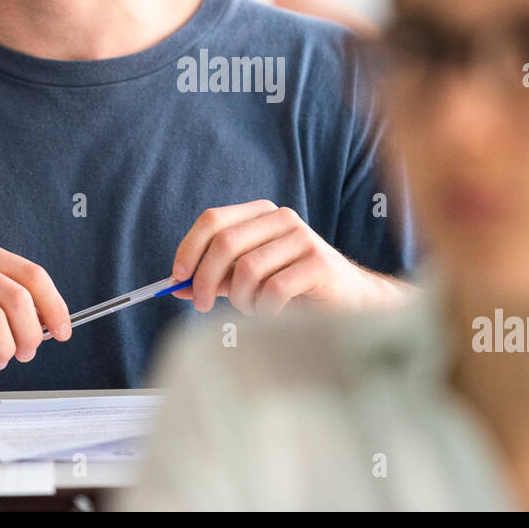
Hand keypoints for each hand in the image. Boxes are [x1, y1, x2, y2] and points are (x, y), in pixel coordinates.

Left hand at [170, 199, 390, 317]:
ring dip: (240, 299)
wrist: (350, 301)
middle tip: (201, 305)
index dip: (189, 248)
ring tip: (252, 309)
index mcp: (262, 215)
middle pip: (225, 242)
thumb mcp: (249, 279)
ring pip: (247, 269)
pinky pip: (273, 289)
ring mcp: (303, 238)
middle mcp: (282, 219)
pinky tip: (272, 313)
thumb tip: (178, 286)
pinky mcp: (319, 264)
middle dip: (205, 279)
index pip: (213, 219)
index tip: (178, 278)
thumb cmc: (295, 289)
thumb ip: (217, 277)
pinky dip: (264, 309)